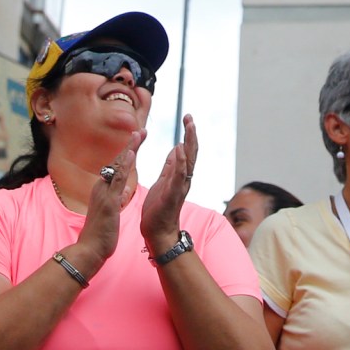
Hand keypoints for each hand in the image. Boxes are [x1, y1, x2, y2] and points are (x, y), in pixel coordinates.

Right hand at [70, 133, 139, 276]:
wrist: (90, 249)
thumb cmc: (100, 232)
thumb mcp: (110, 210)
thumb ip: (115, 197)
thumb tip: (121, 189)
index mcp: (104, 189)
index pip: (118, 166)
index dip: (128, 151)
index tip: (138, 138)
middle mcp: (102, 187)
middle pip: (117, 161)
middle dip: (130, 145)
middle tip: (140, 129)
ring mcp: (105, 193)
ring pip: (117, 167)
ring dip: (128, 149)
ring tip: (138, 135)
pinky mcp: (109, 202)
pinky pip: (117, 181)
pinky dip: (124, 166)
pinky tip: (131, 155)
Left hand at [142, 118, 196, 250]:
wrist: (157, 233)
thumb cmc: (159, 209)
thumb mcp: (164, 182)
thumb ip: (170, 166)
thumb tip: (176, 149)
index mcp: (179, 175)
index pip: (186, 150)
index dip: (188, 134)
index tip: (187, 117)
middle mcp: (183, 179)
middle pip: (191, 153)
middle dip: (191, 134)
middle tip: (190, 117)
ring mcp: (180, 187)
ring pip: (188, 161)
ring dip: (189, 143)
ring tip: (189, 126)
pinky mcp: (173, 195)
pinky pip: (178, 176)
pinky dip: (180, 161)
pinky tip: (179, 148)